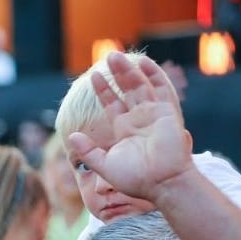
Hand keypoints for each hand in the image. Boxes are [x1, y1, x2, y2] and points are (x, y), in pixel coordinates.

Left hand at [64, 52, 192, 201]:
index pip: (112, 103)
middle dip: (118, 73)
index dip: (104, 89)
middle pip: (126, 90)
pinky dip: (154, 75)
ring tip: (116, 56)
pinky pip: (161, 89)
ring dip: (130, 70)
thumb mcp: (104, 165)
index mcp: (124, 129)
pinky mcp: (168, 113)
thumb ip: (87, 151)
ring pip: (141, 86)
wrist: (161, 184)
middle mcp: (139, 119)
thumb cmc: (134, 179)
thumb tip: (71, 136)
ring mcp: (154, 114)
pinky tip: (143, 62)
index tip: (94, 76)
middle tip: (108, 56)